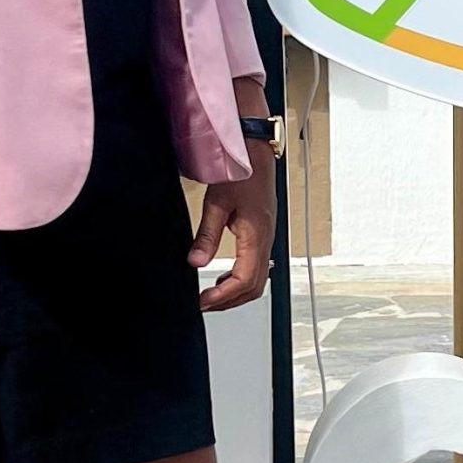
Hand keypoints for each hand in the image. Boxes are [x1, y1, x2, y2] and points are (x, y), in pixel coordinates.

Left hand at [192, 162, 276, 309]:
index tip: (203, 302)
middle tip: (204, 305)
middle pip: (253, 287)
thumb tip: (196, 262)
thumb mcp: (217, 203)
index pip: (244, 279)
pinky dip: (241, 282)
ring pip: (257, 281)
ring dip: (236, 294)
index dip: (223, 296)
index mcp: (256, 236)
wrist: (257, 157)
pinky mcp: (263, 237)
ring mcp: (267, 241)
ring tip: (212, 297)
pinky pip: (257, 269)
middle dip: (229, 302)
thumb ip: (207, 235)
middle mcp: (266, 242)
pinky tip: (225, 280)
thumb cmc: (242, 174)